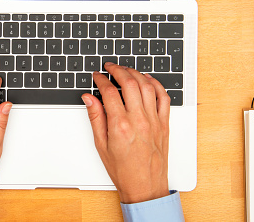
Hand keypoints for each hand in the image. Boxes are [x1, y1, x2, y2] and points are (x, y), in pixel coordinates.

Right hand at [81, 62, 169, 203]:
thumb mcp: (101, 145)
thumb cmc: (123, 170)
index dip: (101, 79)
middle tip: (110, 67)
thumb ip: (96, 118)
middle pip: (129, 83)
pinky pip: (163, 97)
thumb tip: (89, 98)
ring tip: (126, 70)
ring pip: (147, 86)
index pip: (109, 92)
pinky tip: (148, 80)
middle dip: (118, 70)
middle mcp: (139, 120)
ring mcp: (154, 121)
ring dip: (135, 74)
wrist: (145, 187)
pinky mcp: (164, 123)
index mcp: (120, 126)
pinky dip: (156, 84)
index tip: (97, 76)